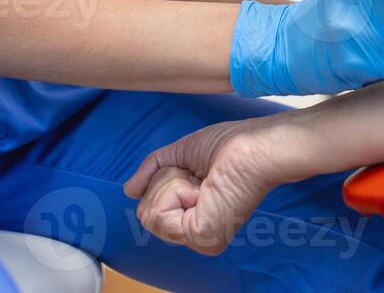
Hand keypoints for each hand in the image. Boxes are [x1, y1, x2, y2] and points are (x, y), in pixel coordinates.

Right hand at [122, 115, 296, 255]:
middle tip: (197, 175)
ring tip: (202, 181)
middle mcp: (197, 232)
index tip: (194, 170)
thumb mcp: (179, 154)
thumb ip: (152, 170)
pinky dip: (175, 191)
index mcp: (195, 214)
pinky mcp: (200, 238)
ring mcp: (199, 239)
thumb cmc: (230, 144)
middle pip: (144, 212)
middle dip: (164, 181)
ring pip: (148, 213)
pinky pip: (159, 215)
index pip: (151, 208)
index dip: (163, 179)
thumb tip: (128, 190)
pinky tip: (203, 189)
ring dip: (170, 184)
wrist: (255, 146)